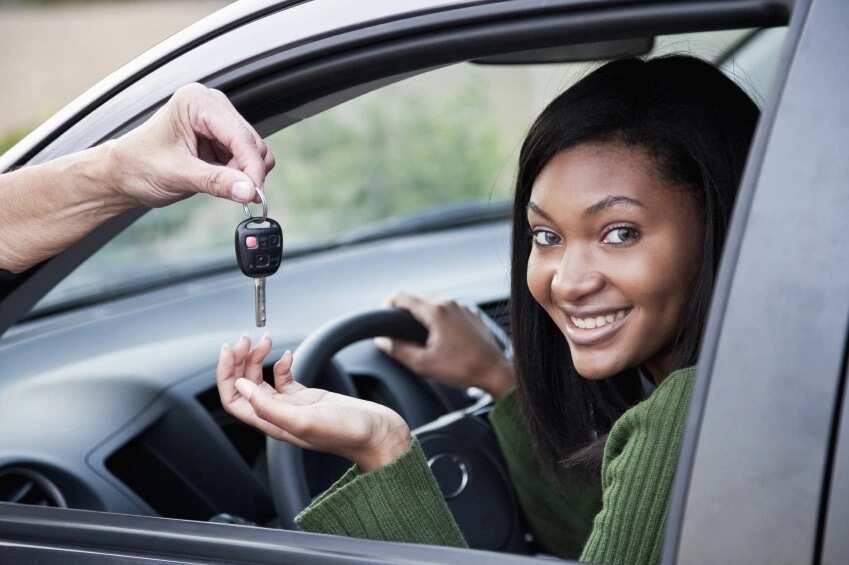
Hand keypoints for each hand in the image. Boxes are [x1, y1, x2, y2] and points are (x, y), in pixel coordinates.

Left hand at [108, 83, 274, 207]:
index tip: (254, 194)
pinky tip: (219, 179)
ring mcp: (218, 122)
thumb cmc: (138, 165)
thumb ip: (217, 182)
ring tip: (216, 183)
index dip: (251, 167)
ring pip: (254, 151)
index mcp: (196, 103)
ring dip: (243, 174)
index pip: (240, 136)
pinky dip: (239, 174)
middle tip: (232, 192)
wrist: (123, 174)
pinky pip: (246, 158)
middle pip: (252, 143)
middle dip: (246, 172)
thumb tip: (250, 191)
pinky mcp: (221, 138)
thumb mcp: (179, 175)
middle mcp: (211, 106)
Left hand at [216, 335, 410, 471]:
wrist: (378, 433)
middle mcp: (279, 415)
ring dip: (257, 358)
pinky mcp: (308, 398)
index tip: (230, 351)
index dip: (226, 375)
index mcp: (273, 423)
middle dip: (240, 361)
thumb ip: (269, 406)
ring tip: (264, 340)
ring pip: (262, 380)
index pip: (234, 400)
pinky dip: (281, 363)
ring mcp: (293, 406)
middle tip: (247, 339)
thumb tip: (241, 386)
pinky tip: (288, 355)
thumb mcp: (305, 420)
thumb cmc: (348, 432)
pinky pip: (284, 378)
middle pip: (245, 387)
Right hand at [375, 292, 514, 398]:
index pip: (402, 296)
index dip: (387, 305)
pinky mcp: (472, 315)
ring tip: (420, 335)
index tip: (384, 319)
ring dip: (424, 314)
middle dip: (406, 311)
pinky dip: (441, 318)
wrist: (495, 372)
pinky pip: (450, 310)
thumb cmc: (462, 368)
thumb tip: (382, 341)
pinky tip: (442, 336)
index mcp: (435, 311)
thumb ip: (399, 350)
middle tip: (400, 331)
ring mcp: (463, 307)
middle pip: (418, 297)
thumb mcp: (424, 364)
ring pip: (435, 302)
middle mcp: (450, 303)